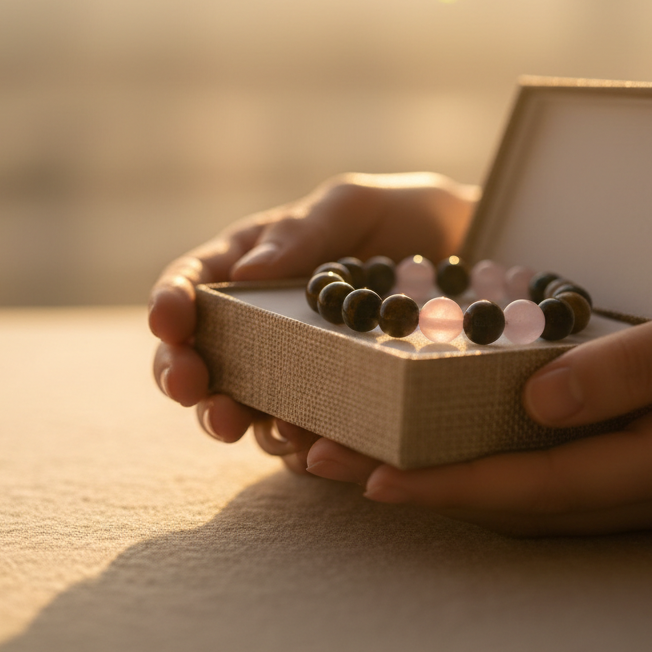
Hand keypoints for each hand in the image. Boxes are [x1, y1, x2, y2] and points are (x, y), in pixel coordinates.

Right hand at [149, 172, 478, 466]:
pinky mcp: (331, 413)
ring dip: (231, 418)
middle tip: (192, 387)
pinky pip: (302, 439)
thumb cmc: (409, 220)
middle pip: (198, 356)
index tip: (169, 320)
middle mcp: (261, 326)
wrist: (482, 262)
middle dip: (182, 373)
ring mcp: (293, 375)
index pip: (191, 283)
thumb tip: (251, 268)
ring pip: (241, 406)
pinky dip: (297, 445)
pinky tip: (308, 445)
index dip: (169, 303)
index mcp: (252, 264)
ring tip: (240, 423)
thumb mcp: (359, 205)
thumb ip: (307, 228)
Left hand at [304, 249, 651, 534]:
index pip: (549, 486)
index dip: (455, 486)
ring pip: (551, 504)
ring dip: (464, 487)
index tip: (371, 480)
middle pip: (534, 507)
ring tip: (378, 460)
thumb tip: (537, 399)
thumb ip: (643, 359)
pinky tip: (470, 447)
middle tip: (339, 468)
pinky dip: (516, 472)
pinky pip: (580, 485)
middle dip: (435, 492)